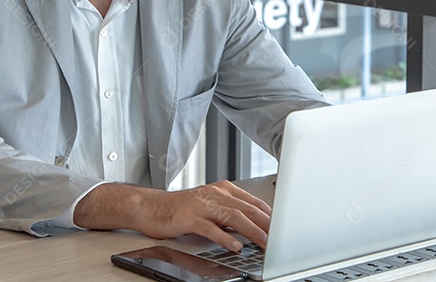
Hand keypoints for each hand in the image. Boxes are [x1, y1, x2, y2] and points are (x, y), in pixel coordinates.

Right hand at [75, 180, 271, 251]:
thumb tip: (255, 226)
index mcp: (223, 189)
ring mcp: (202, 205)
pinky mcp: (189, 217)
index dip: (269, 215)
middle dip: (266, 224)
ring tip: (263, 243)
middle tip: (279, 237)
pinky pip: (210, 228)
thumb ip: (231, 213)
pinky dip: (225, 237)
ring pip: (232, 217)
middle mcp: (214, 194)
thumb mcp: (211, 206)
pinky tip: (234, 246)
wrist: (153, 208)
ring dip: (251, 231)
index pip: (252, 202)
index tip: (281, 228)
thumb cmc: (183, 209)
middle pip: (246, 208)